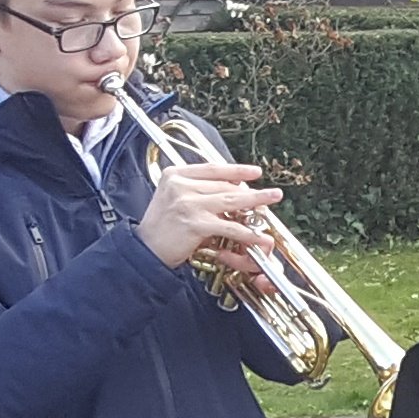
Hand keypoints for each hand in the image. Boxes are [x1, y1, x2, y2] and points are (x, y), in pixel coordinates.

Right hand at [137, 161, 278, 273]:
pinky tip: (258, 235)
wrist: (146, 249)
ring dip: (256, 200)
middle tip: (271, 193)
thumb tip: (231, 187)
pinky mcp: (196, 223)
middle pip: (224, 184)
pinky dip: (247, 232)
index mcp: (175, 175)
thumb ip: (197, 189)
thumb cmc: (162, 227)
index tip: (255, 171)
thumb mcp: (174, 198)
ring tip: (272, 199)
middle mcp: (180, 185)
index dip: (236, 169)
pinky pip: (229, 226)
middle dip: (250, 191)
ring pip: (230, 200)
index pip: (212, 168)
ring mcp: (188, 203)